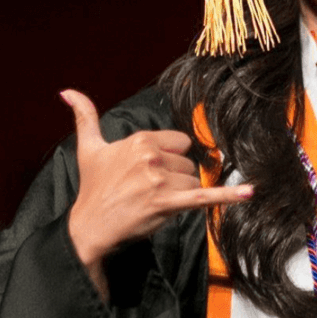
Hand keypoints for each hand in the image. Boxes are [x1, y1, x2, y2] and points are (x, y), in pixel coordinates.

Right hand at [61, 90, 251, 300]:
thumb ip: (85, 116)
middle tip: (146, 191)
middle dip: (174, 180)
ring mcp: (160, 180)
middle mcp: (152, 156)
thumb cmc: (93, 188)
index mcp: (140, 140)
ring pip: (194, 183)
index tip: (147, 173)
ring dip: (180, 196)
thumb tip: (67, 91)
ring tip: (152, 203)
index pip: (181, 144)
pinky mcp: (168, 203)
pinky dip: (228, 196)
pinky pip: (205, 197)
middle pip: (189, 165)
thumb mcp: (88, 148)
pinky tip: (249, 193)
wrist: (89, 226)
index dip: (169, 160)